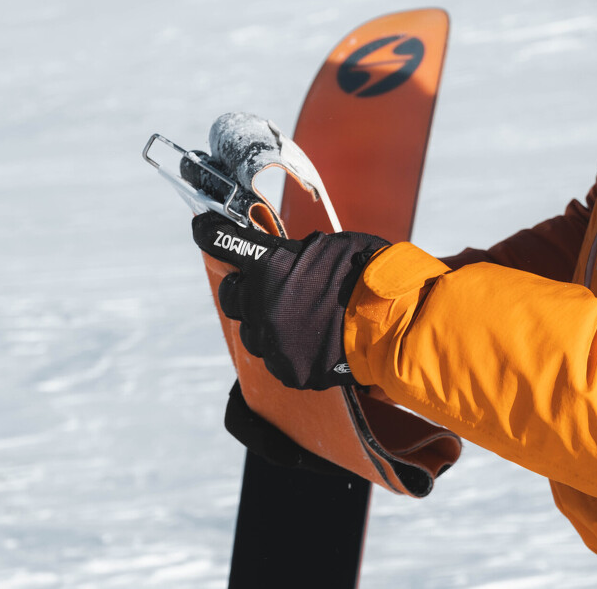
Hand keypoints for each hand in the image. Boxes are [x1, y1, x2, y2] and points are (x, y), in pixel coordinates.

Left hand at [191, 212, 389, 389]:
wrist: (393, 323)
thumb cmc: (369, 275)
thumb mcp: (330, 248)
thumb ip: (296, 254)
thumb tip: (284, 256)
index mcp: (270, 265)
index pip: (224, 241)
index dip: (210, 233)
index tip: (203, 228)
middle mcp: (262, 303)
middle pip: (231, 295)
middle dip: (246, 289)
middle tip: (269, 288)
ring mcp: (272, 340)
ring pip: (252, 331)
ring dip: (267, 323)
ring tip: (299, 320)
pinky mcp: (287, 369)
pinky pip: (276, 358)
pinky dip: (288, 349)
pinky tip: (312, 341)